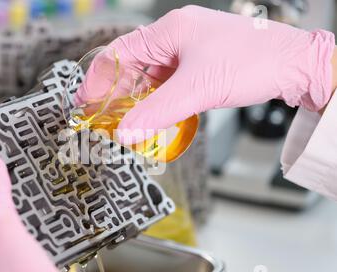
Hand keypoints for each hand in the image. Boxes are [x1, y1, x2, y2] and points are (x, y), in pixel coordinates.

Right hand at [81, 5, 334, 142]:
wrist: (294, 66)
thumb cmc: (253, 62)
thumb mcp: (197, 90)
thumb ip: (157, 112)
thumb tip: (125, 132)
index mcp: (170, 30)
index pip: (119, 52)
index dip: (98, 79)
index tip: (85, 102)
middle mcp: (176, 37)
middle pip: (132, 66)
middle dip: (115, 93)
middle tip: (102, 118)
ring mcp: (188, 52)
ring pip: (150, 77)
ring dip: (136, 99)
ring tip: (123, 122)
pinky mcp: (200, 66)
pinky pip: (168, 84)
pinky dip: (156, 100)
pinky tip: (151, 116)